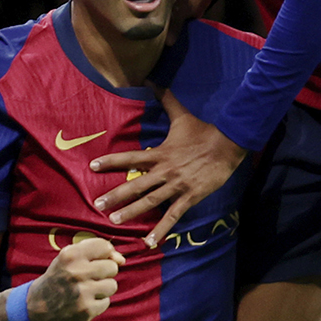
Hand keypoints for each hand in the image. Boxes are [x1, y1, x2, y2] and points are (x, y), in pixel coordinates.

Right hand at [28, 238, 125, 320]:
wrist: (37, 305)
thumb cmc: (60, 276)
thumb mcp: (71, 257)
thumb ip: (97, 252)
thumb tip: (122, 260)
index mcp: (70, 255)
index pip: (105, 247)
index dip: (104, 254)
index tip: (94, 261)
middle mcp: (76, 272)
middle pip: (112, 267)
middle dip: (104, 272)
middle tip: (89, 277)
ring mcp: (81, 293)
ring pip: (112, 285)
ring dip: (102, 288)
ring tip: (86, 290)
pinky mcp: (86, 310)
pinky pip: (106, 302)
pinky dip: (97, 303)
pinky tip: (83, 302)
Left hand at [92, 90, 246, 248]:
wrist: (228, 144)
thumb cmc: (204, 131)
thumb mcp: (182, 115)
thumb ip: (166, 99)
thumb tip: (152, 79)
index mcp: (160, 153)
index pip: (130, 157)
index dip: (111, 162)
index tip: (92, 167)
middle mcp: (164, 171)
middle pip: (136, 184)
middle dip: (116, 195)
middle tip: (98, 205)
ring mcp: (176, 185)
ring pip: (150, 201)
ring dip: (132, 212)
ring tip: (115, 221)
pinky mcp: (189, 196)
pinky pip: (173, 215)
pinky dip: (161, 229)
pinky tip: (149, 241)